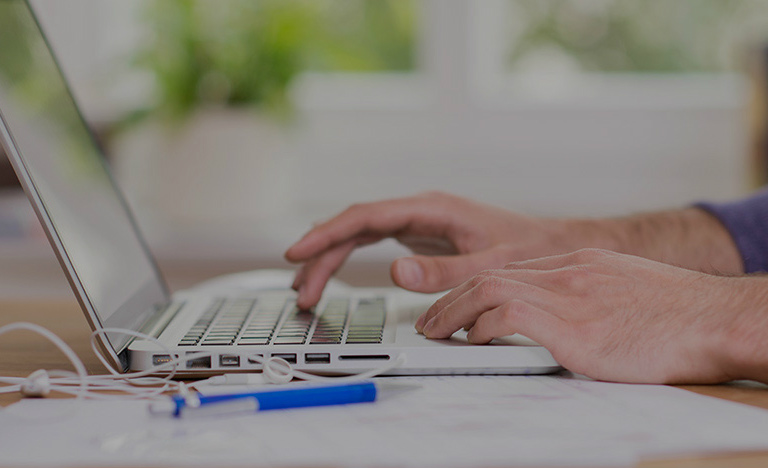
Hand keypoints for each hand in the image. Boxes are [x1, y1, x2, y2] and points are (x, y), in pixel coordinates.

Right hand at [285, 192, 590, 308]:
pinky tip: (331, 274)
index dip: (327, 233)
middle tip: (299, 290)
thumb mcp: (491, 265)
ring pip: (358, 236)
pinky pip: (371, 244)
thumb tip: (395, 272)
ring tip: (305, 290)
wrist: (552, 244)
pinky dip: (348, 259)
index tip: (299, 251)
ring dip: (330, 260)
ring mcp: (417, 222)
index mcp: (430, 208)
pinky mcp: (419, 237)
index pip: (365, 217)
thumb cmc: (528, 249)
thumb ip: (444, 270)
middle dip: (322, 256)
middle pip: (354, 228)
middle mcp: (418, 211)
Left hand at [416, 248, 759, 383]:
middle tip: (429, 321)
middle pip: (491, 275)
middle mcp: (569, 272)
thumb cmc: (680, 315)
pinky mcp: (575, 327)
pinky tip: (473, 341)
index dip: (475, 289)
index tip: (457, 306)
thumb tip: (567, 320)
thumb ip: (590, 298)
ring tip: (434, 332)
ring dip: (453, 312)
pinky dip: (483, 327)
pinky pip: (509, 317)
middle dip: (451, 298)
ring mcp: (571, 296)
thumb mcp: (627, 292)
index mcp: (580, 263)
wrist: (717, 318)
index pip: (511, 271)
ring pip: (489, 290)